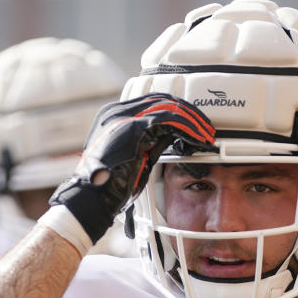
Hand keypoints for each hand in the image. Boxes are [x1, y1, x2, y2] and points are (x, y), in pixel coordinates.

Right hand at [48, 93, 215, 242]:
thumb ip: (151, 142)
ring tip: (206, 134)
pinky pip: (170, 120)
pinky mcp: (134, 128)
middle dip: (188, 113)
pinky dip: (189, 129)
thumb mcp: (133, 157)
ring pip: (169, 107)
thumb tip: (174, 136)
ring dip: (193, 121)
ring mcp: (124, 117)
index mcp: (114, 116)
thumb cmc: (108, 185)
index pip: (152, 102)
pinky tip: (199, 139)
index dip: (177, 111)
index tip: (194, 124)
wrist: (91, 197)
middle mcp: (117, 112)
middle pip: (162, 100)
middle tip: (205, 127)